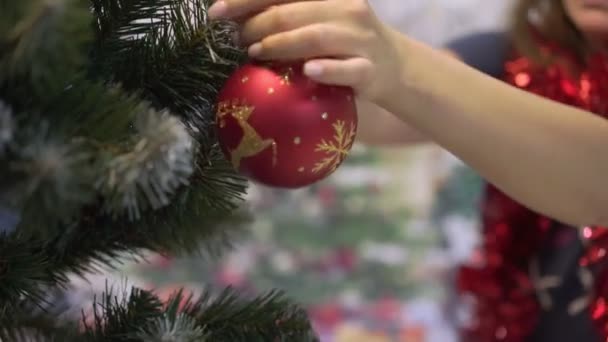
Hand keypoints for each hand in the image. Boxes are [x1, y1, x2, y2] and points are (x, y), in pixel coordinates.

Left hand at [208, 0, 406, 103]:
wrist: (394, 66)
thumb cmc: (344, 42)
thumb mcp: (319, 18)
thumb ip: (287, 14)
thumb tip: (233, 18)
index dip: (245, 0)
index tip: (215, 12)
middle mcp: (347, 8)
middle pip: (292, 13)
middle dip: (255, 26)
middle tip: (237, 41)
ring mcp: (361, 39)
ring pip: (315, 37)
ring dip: (280, 45)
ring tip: (255, 53)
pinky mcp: (369, 70)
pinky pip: (346, 69)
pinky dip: (326, 69)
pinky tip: (307, 72)